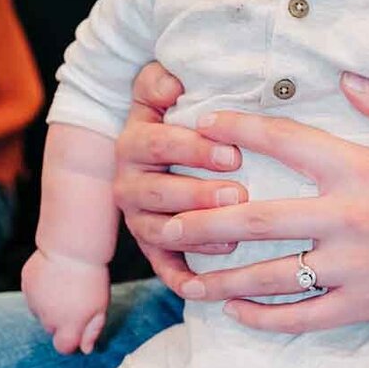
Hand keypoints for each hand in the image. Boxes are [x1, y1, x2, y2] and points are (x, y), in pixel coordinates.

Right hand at [22, 249, 109, 354]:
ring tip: (65, 286)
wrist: (72, 249)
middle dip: (61, 321)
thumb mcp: (100, 306)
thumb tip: (85, 349)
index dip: (72, 340)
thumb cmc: (92, 278)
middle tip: (76, 301)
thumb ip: (92, 330)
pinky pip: (33, 294)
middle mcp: (47, 319)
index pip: (63, 348)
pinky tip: (53, 277)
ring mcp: (33, 302)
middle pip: (52, 329)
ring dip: (50, 305)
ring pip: (41, 311)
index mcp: (67, 327)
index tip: (79, 328)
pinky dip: (41, 290)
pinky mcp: (26, 285)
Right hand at [114, 63, 247, 294]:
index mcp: (134, 142)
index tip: (232, 153)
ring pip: (159, 231)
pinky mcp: (153, 248)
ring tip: (233, 237)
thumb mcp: (162, 92)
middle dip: (198, 194)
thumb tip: (171, 83)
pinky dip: (182, 278)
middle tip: (239, 194)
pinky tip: (208, 285)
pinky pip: (164, 267)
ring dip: (196, 235)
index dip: (192, 148)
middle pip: (156, 192)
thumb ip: (159, 82)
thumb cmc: (178, 116)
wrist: (162, 151)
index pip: (156, 144)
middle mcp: (129, 183)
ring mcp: (139, 219)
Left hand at [157, 74, 368, 332]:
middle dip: (205, 221)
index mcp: (360, 170)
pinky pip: (301, 317)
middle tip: (164, 224)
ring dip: (222, 277)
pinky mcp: (362, 305)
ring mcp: (352, 266)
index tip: (203, 122)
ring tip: (183, 278)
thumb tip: (349, 79)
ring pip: (270, 275)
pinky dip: (263, 318)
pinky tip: (234, 312)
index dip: (243, 127)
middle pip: (258, 219)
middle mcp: (347, 218)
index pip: (289, 141)